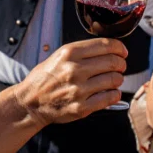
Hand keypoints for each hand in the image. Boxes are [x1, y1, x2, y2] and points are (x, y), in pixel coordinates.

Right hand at [11, 38, 127, 125]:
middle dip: (121, 64)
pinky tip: (110, 93)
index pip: (106, 45)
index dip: (119, 48)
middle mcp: (74, 69)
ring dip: (118, 80)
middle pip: (113, 62)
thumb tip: (109, 50)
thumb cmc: (45, 78)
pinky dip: (114, 95)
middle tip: (120, 67)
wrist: (30, 102)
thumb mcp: (59, 56)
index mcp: (69, 53)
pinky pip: (110, 98)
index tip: (122, 52)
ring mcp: (78, 89)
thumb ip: (82, 52)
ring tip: (112, 80)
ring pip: (114, 80)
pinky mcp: (81, 107)